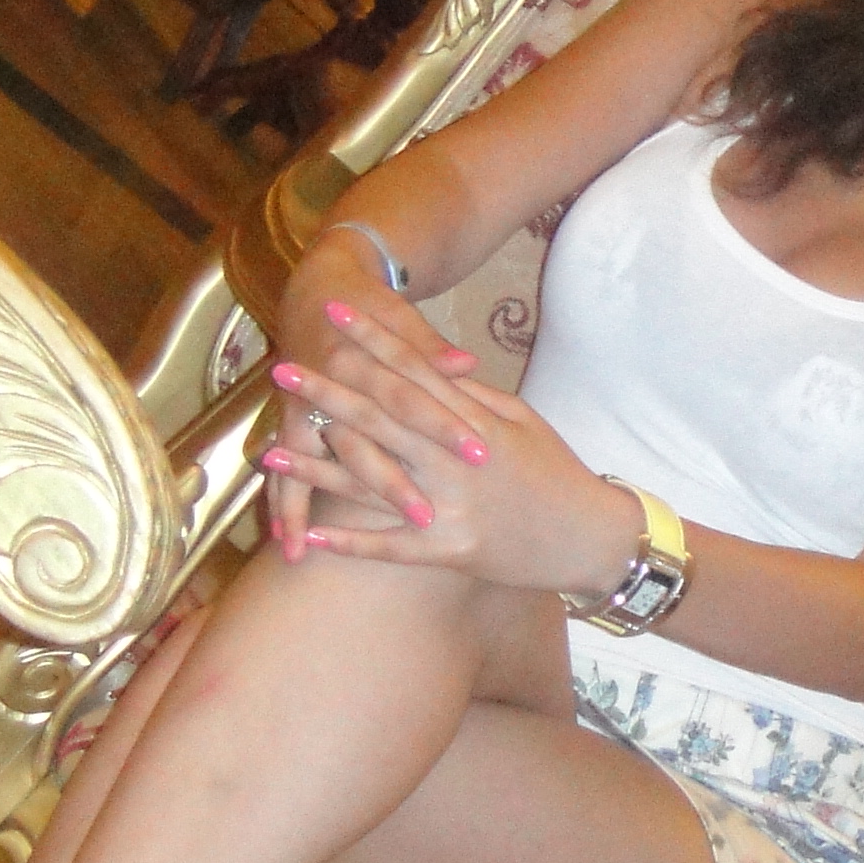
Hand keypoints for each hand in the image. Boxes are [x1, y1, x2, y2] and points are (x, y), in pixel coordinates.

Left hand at [259, 301, 640, 597]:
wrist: (594, 536)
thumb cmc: (560, 474)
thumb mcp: (523, 421)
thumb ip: (474, 397)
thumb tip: (435, 371)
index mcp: (476, 419)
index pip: (413, 369)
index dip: (372, 339)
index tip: (335, 312)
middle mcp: (457, 458)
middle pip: (381, 418)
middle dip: (328, 393)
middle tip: (282, 369)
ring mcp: (452, 505)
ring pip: (372, 482)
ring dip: (317, 472)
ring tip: (269, 458)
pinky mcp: (452, 550)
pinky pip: (392, 547)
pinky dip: (352, 543)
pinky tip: (311, 538)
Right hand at [261, 237, 480, 558]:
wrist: (315, 290)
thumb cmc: (372, 308)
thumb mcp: (399, 318)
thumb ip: (429, 349)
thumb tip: (467, 365)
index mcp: (363, 357)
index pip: (410, 397)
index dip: (444, 425)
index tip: (480, 455)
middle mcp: (327, 384)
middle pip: (361, 439)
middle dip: (391, 483)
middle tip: (426, 519)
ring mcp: (302, 406)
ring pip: (305, 463)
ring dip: (312, 507)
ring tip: (322, 551)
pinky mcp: (291, 423)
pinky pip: (284, 473)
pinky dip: (286, 506)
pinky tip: (294, 546)